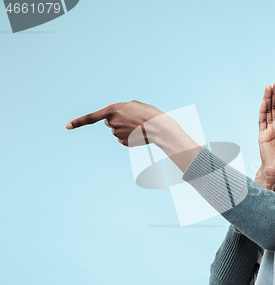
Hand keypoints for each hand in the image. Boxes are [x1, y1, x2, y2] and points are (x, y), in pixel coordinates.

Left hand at [65, 100, 200, 171]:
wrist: (159, 127)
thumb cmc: (148, 113)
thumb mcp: (133, 104)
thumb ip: (118, 106)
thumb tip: (108, 105)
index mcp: (113, 110)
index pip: (91, 118)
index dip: (78, 122)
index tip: (67, 126)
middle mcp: (112, 123)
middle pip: (109, 122)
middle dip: (116, 120)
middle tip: (132, 118)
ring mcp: (117, 134)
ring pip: (116, 131)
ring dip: (124, 128)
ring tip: (138, 126)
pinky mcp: (123, 142)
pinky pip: (122, 139)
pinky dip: (129, 136)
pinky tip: (138, 133)